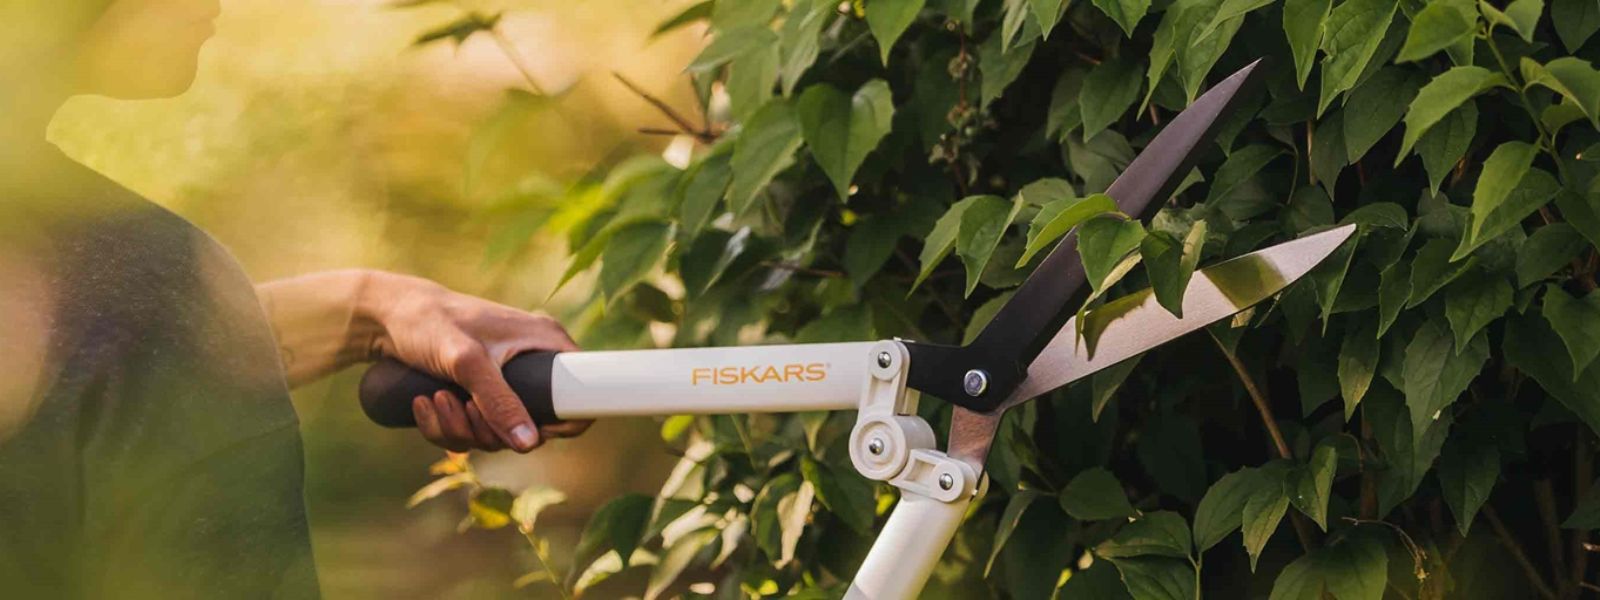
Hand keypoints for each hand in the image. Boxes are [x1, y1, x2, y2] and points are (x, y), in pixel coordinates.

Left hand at [363, 272, 591, 452]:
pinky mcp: (477, 392)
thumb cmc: (429, 322)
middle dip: (490, 430)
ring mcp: (504, 380)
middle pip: (532, 426)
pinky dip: (446, 427)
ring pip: (497, 432)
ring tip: (435, 400)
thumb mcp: (466, 361)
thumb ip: (499, 401)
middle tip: (463, 408)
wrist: (382, 315)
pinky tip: (425, 405)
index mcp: (546, 343)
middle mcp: (531, 363)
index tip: (530, 432)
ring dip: (461, 429)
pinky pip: (472, 429)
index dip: (564, 424)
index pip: (583, 394)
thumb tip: (529, 443)